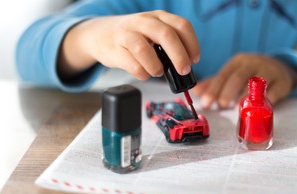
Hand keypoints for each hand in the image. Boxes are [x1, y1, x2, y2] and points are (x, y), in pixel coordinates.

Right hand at [58, 11, 199, 79]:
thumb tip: (186, 67)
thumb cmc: (134, 38)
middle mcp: (144, 21)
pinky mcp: (115, 48)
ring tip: (158, 72)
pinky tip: (143, 73)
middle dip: (179, 56)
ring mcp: (128, 33)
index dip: (192, 44)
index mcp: (159, 17)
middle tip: (183, 71)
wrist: (101, 34)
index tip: (194, 60)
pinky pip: (132, 65)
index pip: (182, 25)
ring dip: (156, 66)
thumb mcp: (154, 34)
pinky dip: (142, 73)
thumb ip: (170, 45)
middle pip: (166, 35)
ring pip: (145, 50)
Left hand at [192, 53, 296, 107]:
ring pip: (256, 83)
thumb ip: (214, 83)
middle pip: (238, 77)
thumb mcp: (233, 74)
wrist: (281, 68)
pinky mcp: (282, 82)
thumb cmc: (251, 73)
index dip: (213, 89)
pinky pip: (274, 92)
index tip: (205, 103)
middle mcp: (253, 63)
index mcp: (238, 62)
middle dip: (228, 92)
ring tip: (236, 108)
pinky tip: (256, 109)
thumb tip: (195, 92)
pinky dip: (264, 101)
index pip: (223, 75)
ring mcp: (269, 71)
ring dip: (245, 96)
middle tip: (221, 105)